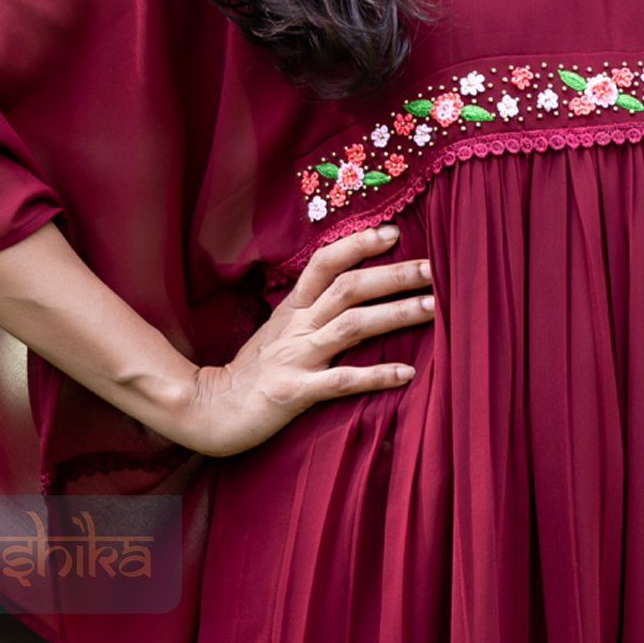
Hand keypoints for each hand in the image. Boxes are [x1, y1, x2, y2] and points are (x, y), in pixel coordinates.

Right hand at [183, 225, 433, 457]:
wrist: (209, 409)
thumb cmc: (252, 371)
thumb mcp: (278, 332)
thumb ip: (311, 311)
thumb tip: (351, 291)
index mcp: (292, 308)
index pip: (325, 263)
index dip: (358, 244)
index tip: (394, 233)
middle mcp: (297, 327)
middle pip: (348, 288)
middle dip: (394, 276)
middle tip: (434, 269)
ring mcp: (296, 358)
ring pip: (352, 325)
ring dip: (395, 314)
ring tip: (434, 308)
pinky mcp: (296, 392)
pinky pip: (341, 380)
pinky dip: (376, 375)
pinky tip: (408, 373)